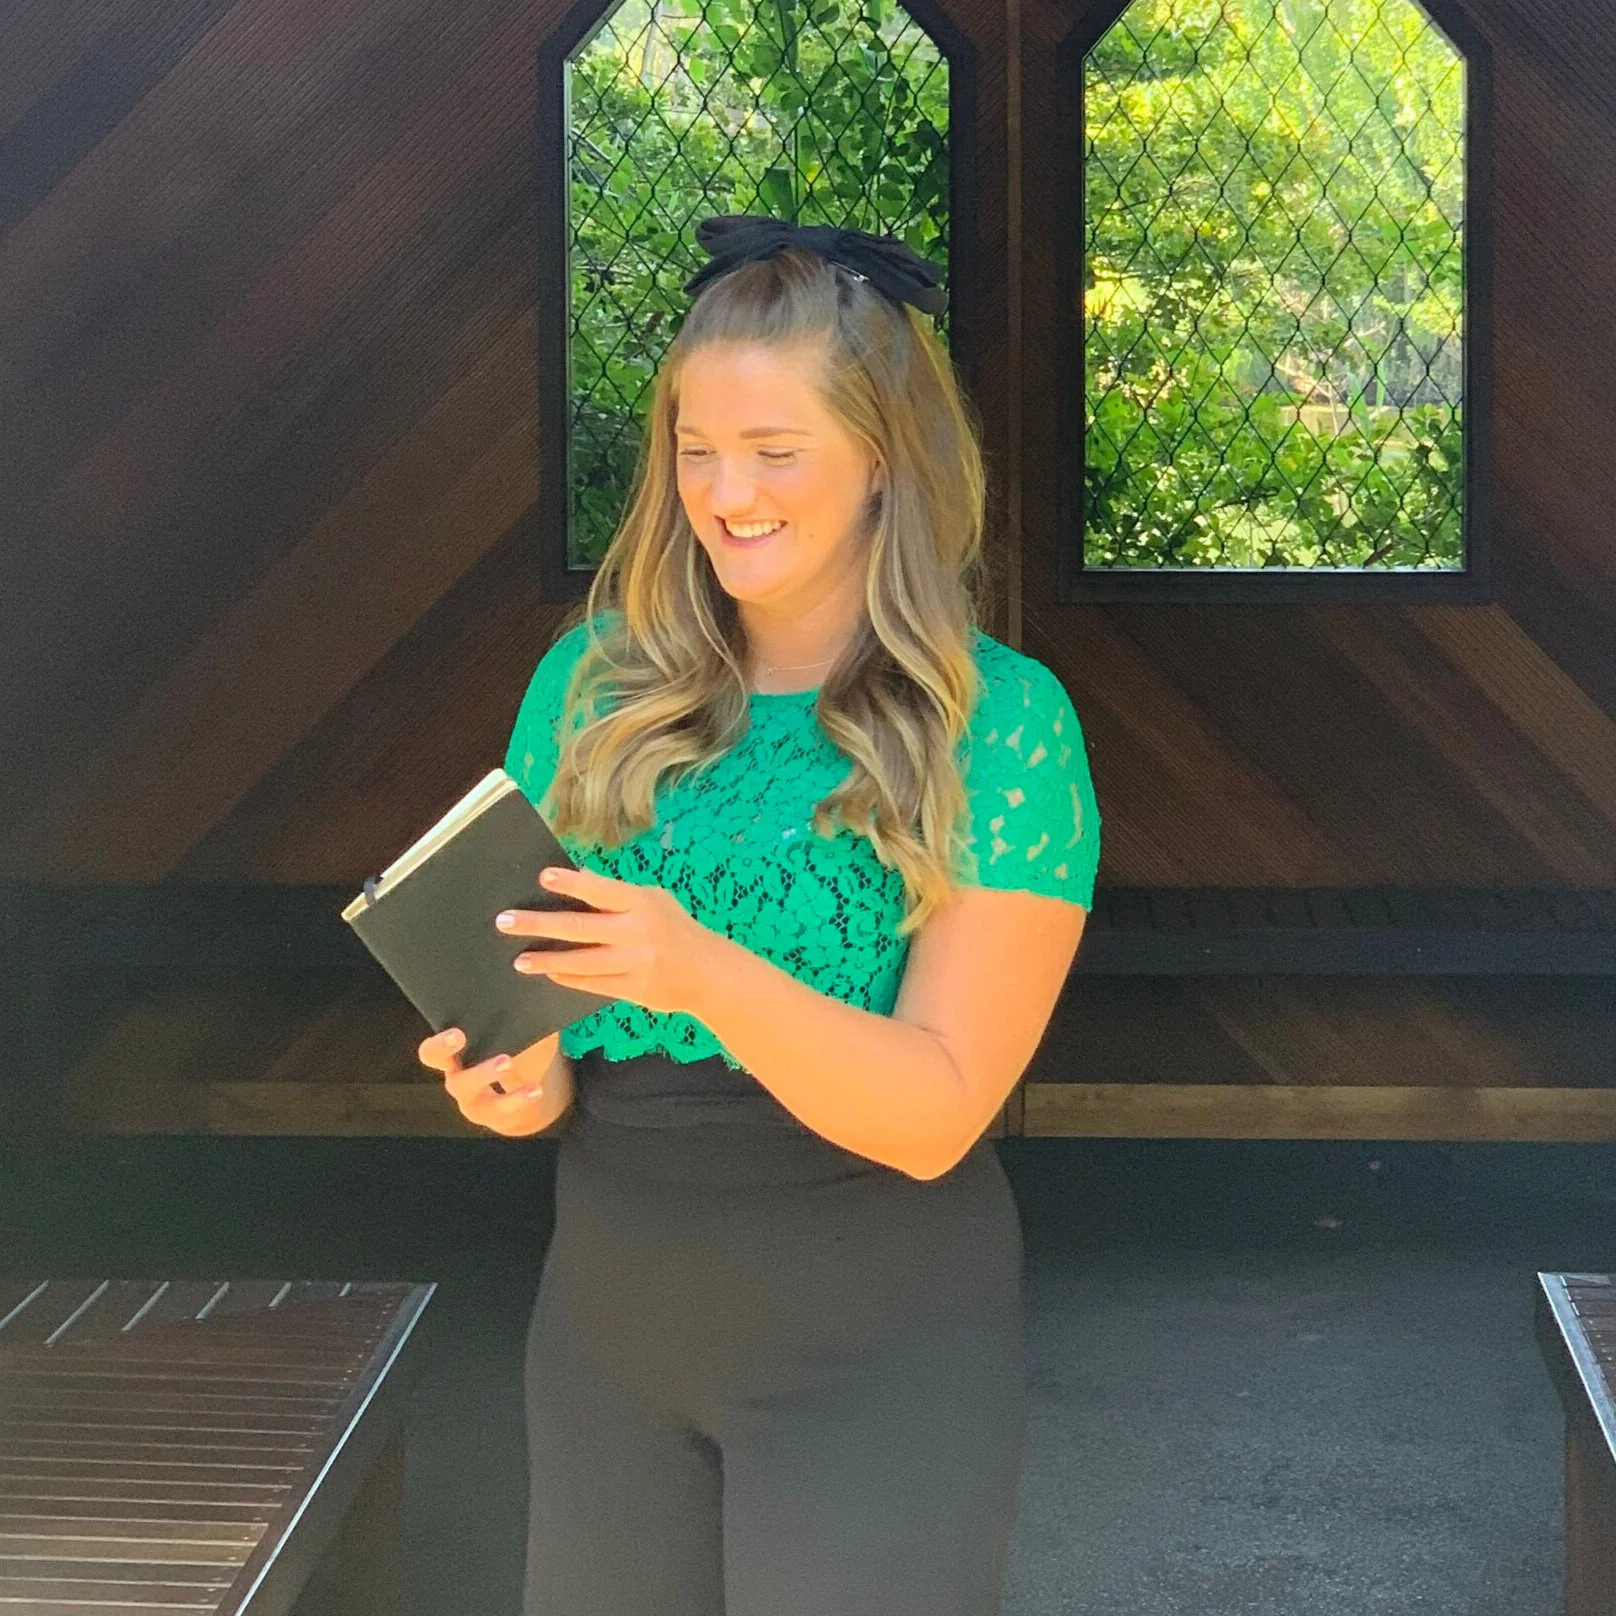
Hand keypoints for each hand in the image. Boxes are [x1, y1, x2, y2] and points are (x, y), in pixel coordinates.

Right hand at [417, 1027, 566, 1136]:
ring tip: (506, 1062)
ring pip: (470, 1093)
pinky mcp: (493, 1116)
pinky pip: (502, 1110)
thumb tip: (522, 984)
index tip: (456, 1032)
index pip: (432, 1052)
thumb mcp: (512, 1033)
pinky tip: (535, 1089)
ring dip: (485, 1075)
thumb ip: (511, 1014)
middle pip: (443, 1071)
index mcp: (456, 1056)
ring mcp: (473, 1101)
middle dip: (449, 1054)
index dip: (439, 1044)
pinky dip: (519, 1098)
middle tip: (463, 1037)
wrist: (526, 1094)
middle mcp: (458, 1079)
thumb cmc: (514, 1053)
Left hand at [496, 866, 723, 1017]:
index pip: (601, 889)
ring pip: (581, 961)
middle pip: (579, 927)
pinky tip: (549, 974)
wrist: (709, 974)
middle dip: (539, 924)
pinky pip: (593, 984)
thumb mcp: (655, 900)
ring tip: (519, 959)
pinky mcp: (633, 989)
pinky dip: (568, 979)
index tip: (542, 877)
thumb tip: (579, 878)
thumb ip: (617, 893)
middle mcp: (637, 932)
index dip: (571, 883)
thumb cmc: (676, 928)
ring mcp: (635, 963)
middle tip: (506, 921)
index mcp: (642, 903)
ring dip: (547, 960)